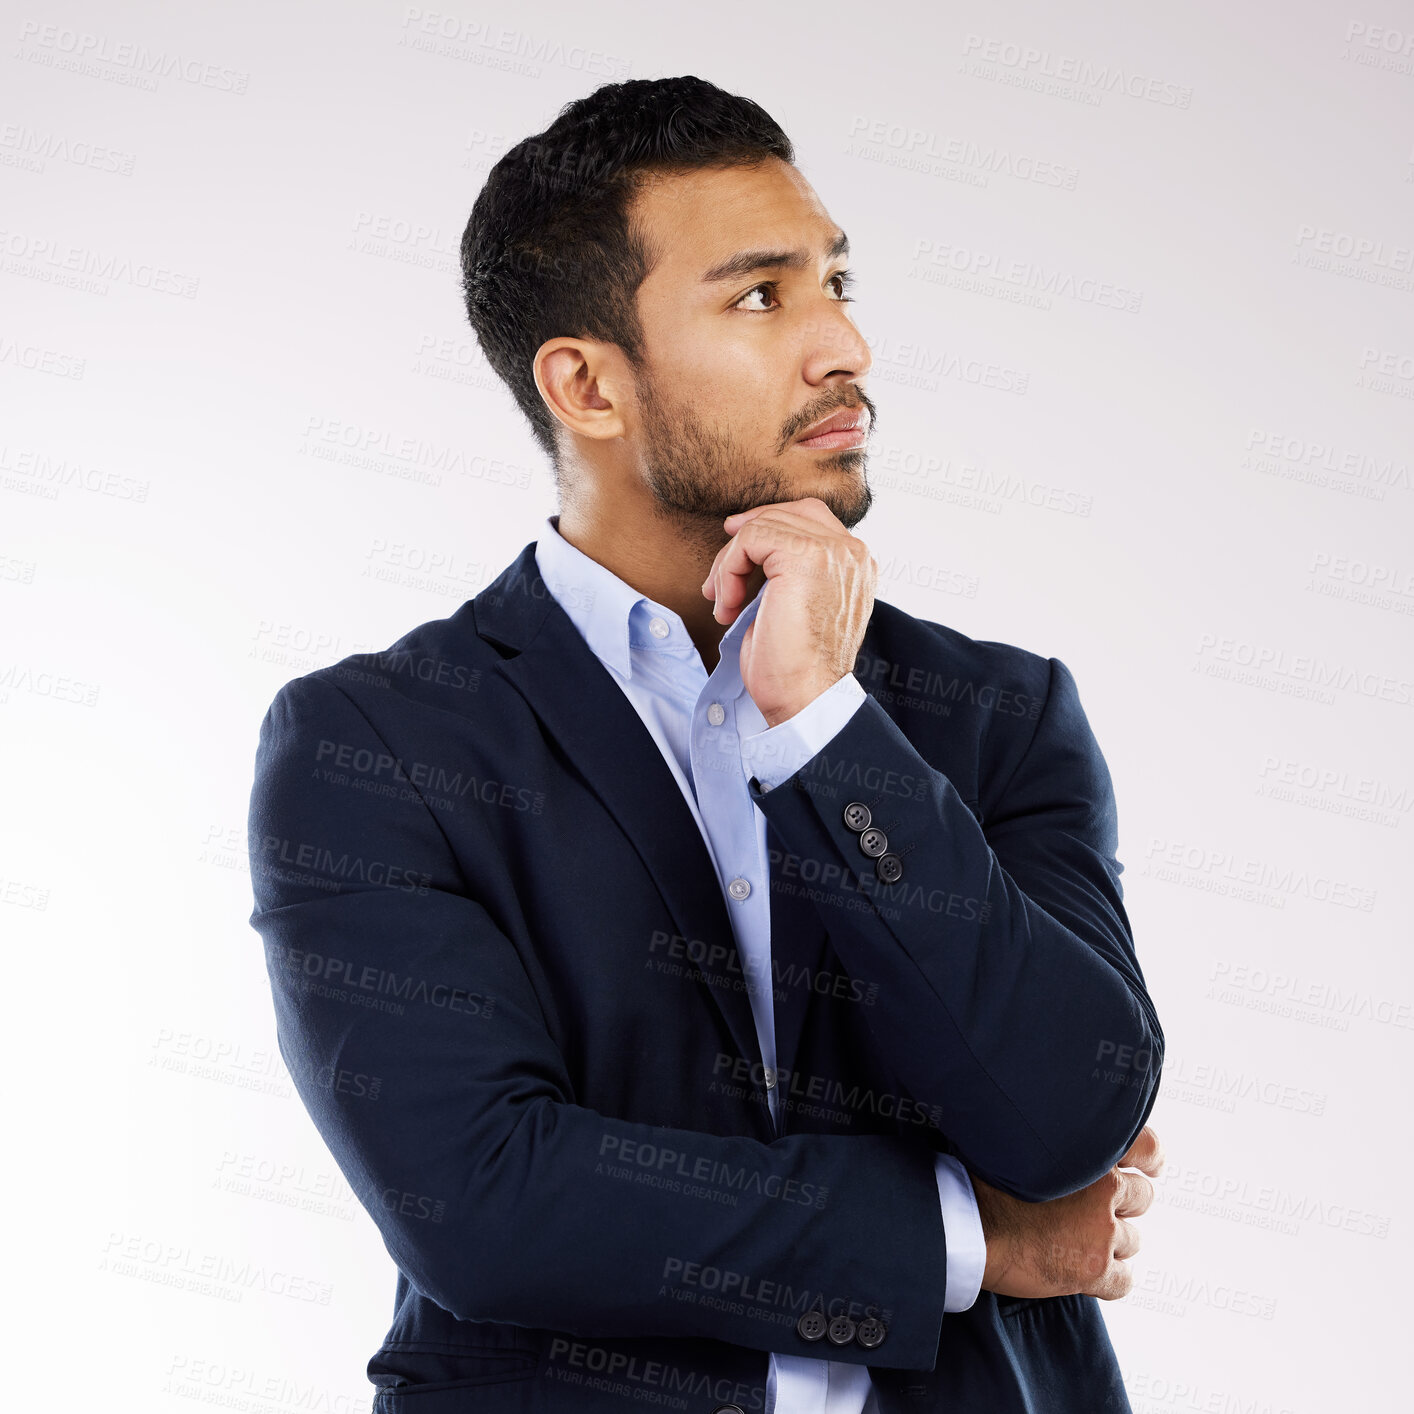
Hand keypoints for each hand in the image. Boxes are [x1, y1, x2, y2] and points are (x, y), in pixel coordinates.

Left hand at [701, 497, 875, 728]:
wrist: (804, 699)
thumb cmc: (794, 666)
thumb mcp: (796, 605)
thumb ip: (789, 570)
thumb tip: (745, 535)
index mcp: (856, 565)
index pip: (810, 516)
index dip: (767, 523)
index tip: (734, 545)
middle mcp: (853, 553)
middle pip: (788, 512)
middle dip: (744, 538)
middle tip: (719, 576)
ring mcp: (833, 551)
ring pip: (763, 525)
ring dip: (729, 565)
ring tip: (723, 603)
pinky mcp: (805, 557)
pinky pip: (751, 538)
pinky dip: (728, 570)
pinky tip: (727, 607)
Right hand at [972, 1126, 1166, 1301]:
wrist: (966, 1224)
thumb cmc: (984, 1178)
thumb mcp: (1023, 1142)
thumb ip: (1057, 1141)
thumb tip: (1066, 1139)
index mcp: (1091, 1150)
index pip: (1148, 1147)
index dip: (1150, 1159)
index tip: (1147, 1166)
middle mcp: (1105, 1187)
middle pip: (1142, 1197)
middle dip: (1120, 1205)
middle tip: (1088, 1211)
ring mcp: (1102, 1231)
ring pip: (1132, 1240)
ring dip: (1109, 1242)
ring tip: (1073, 1241)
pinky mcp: (1095, 1270)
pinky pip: (1124, 1281)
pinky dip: (1107, 1279)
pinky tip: (1081, 1272)